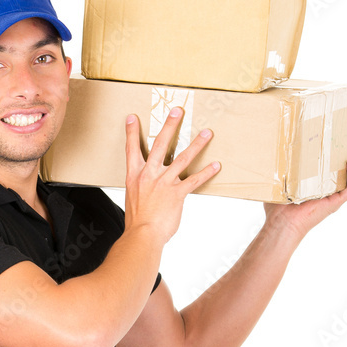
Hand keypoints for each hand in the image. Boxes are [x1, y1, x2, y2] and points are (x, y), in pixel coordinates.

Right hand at [124, 106, 219, 242]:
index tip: (133, 117)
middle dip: (170, 126)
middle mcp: (149, 175)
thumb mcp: (133, 199)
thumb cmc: (137, 221)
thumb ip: (142, 188)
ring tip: (207, 133)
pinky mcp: (177, 193)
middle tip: (177, 111)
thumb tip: (150, 188)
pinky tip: (216, 165)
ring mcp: (164, 182)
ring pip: (182, 158)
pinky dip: (206, 172)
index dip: (132, 132)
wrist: (142, 235)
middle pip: (160, 144)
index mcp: (134, 176)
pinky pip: (194, 180)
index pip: (131, 149)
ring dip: (196, 144)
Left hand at [263, 150, 346, 242]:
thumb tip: (268, 159)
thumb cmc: (277, 211)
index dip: (333, 162)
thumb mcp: (278, 186)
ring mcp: (332, 199)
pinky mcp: (335, 203)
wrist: (282, 223)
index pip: (327, 174)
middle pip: (343, 176)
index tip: (334, 147)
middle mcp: (326, 194)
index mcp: (314, 190)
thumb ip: (276, 175)